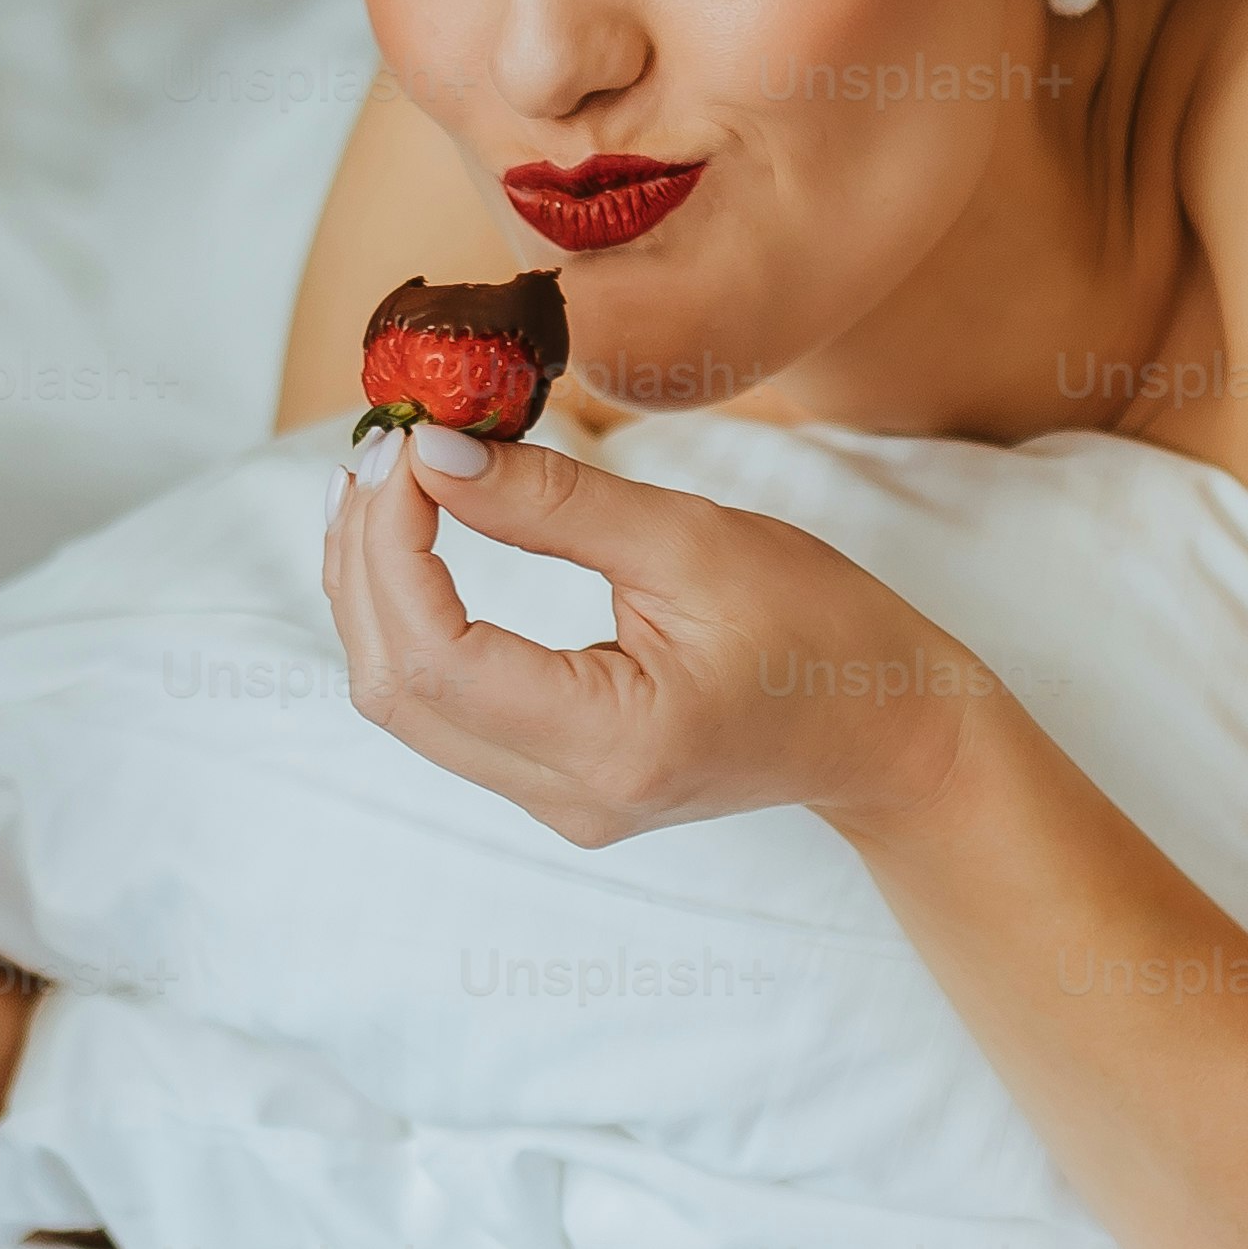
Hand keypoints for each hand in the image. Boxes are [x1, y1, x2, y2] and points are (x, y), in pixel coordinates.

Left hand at [322, 421, 986, 848]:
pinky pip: (439, 707)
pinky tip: (405, 543)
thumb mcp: (695, 541)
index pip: (435, 658)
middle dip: (363, 559)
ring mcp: (555, 803)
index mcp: (615, 744)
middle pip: (395, 688)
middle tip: (377, 446)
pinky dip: (406, 619)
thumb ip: (556, 503)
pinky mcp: (552, 782)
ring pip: (403, 703)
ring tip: (378, 481)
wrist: (885, 728)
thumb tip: (433, 453)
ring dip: (371, 587)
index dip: (390, 547)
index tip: (402, 445)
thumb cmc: (821, 630)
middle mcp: (570, 797)